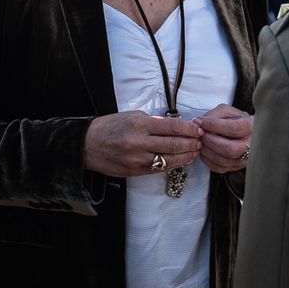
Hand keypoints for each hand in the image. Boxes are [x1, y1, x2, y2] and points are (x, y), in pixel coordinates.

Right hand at [84, 111, 201, 177]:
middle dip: (191, 143)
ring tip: (195, 152)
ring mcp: (137, 159)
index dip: (189, 129)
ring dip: (186, 156)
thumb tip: (176, 126)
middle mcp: (139, 142)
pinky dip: (173, 164)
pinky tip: (181, 160)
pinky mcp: (135, 171)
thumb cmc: (110, 127)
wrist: (87, 145)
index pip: (172, 127)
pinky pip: (159, 169)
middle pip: (174, 144)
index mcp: (139, 124)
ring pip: (169, 159)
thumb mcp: (131, 116)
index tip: (198, 129)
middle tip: (201, 141)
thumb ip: (153, 122)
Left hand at [194, 104, 252, 173]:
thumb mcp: (227, 111)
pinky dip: (207, 160)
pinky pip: (219, 168)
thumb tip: (199, 123)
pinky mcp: (235, 167)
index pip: (233, 128)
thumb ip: (213, 115)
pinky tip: (204, 150)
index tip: (201, 122)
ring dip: (207, 151)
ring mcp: (244, 159)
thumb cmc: (235, 121)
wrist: (243, 132)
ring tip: (201, 141)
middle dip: (210, 141)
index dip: (214, 125)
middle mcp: (251, 145)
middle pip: (230, 149)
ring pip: (223, 161)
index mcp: (251, 127)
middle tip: (201, 134)